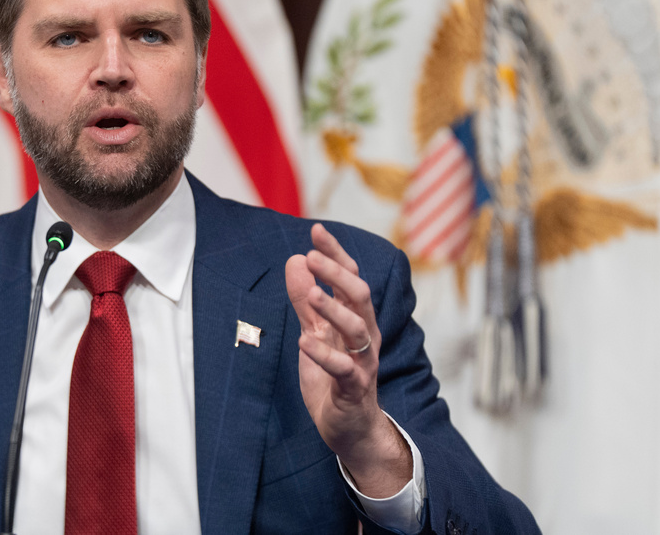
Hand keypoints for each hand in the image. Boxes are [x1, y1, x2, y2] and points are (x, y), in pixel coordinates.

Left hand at [285, 223, 409, 496]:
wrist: (350, 429)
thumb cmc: (333, 378)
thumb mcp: (314, 333)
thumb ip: (305, 301)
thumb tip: (295, 260)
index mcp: (355, 319)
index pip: (349, 278)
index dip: (335, 254)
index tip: (316, 230)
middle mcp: (364, 336)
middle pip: (358, 296)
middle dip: (336, 274)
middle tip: (312, 256)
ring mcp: (362, 362)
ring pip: (356, 329)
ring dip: (333, 309)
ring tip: (311, 294)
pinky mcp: (354, 388)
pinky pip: (343, 368)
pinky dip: (324, 354)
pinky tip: (305, 342)